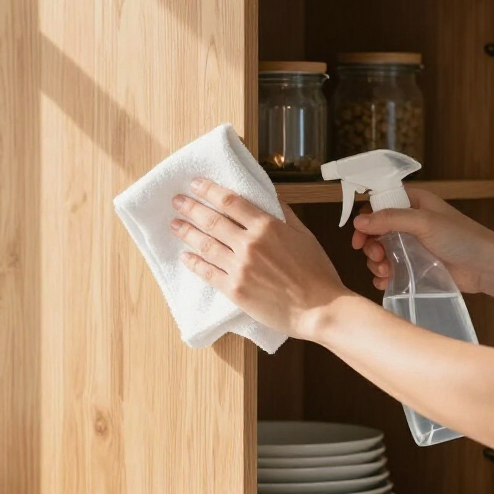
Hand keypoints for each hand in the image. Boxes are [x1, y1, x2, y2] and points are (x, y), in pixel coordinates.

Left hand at [171, 178, 354, 340]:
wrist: (319, 309)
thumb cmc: (316, 273)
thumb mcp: (305, 235)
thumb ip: (284, 214)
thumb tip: (268, 197)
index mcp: (267, 226)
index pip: (231, 201)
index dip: (209, 190)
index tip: (196, 184)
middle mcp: (249, 244)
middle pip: (212, 220)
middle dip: (191, 208)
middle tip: (177, 201)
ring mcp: (239, 267)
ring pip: (206, 244)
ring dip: (187, 232)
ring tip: (175, 224)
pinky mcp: (235, 290)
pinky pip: (208, 273)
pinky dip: (194, 263)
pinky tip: (185, 256)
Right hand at [351, 187, 493, 292]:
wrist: (486, 266)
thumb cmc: (462, 237)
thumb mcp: (424, 222)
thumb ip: (390, 218)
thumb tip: (359, 222)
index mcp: (413, 203)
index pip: (379, 204)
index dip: (366, 218)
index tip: (358, 234)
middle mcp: (410, 222)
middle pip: (375, 231)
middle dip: (370, 245)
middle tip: (377, 256)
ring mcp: (412, 245)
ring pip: (380, 252)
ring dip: (376, 263)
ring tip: (384, 272)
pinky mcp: (415, 266)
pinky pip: (390, 270)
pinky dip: (383, 277)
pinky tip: (386, 282)